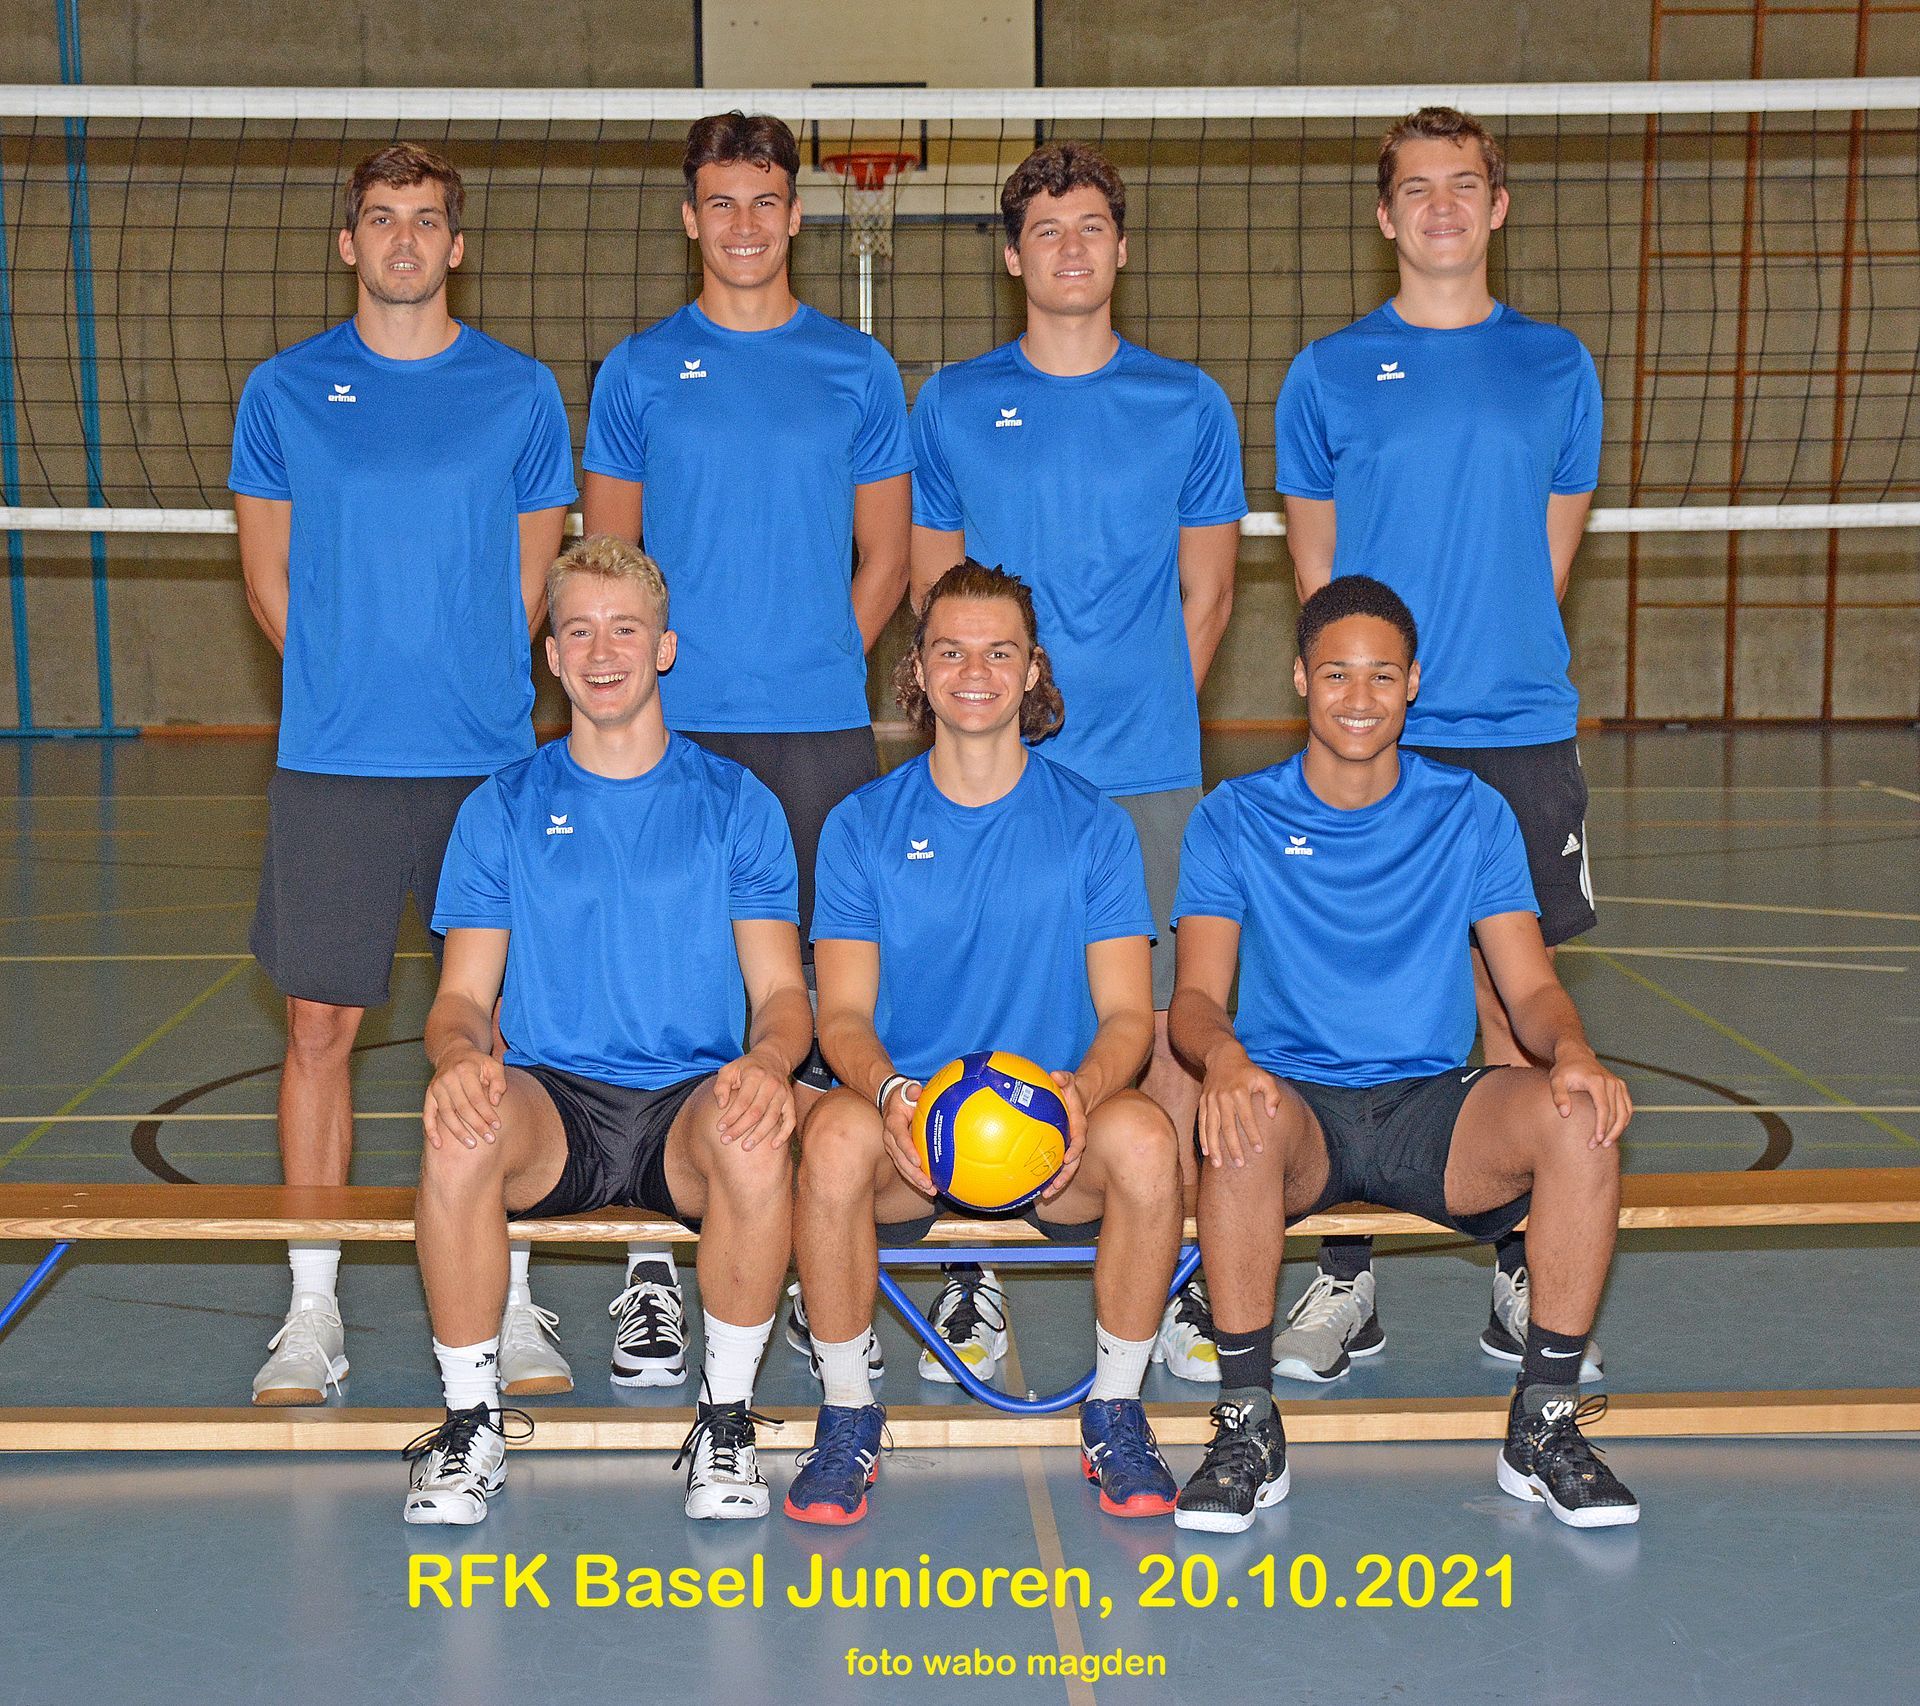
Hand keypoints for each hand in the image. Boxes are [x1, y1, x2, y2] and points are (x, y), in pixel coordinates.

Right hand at [424, 1045, 504, 1149]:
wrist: (453, 1053)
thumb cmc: (477, 1063)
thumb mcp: (493, 1065)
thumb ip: (498, 1082)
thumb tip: (495, 1102)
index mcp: (465, 1071)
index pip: (476, 1097)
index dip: (487, 1113)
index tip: (497, 1126)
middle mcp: (447, 1080)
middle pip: (462, 1108)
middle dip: (477, 1125)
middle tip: (490, 1139)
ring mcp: (436, 1088)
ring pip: (446, 1114)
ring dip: (458, 1132)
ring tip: (472, 1144)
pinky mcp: (429, 1096)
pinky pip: (427, 1116)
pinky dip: (431, 1131)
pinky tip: (438, 1145)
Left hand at [714, 1047, 797, 1150]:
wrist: (772, 1058)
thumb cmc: (746, 1067)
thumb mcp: (729, 1069)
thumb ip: (721, 1086)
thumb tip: (721, 1106)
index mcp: (755, 1076)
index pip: (742, 1101)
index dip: (731, 1116)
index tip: (720, 1128)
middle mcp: (771, 1085)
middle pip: (756, 1112)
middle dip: (740, 1128)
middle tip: (726, 1140)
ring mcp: (783, 1094)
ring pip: (772, 1118)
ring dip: (759, 1135)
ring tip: (745, 1147)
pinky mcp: (790, 1101)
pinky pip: (791, 1120)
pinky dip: (784, 1134)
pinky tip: (774, 1146)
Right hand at [880, 1079, 933, 1194]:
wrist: (890, 1102)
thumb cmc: (903, 1096)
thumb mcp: (906, 1089)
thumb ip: (912, 1089)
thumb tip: (916, 1089)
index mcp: (893, 1123)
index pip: (900, 1138)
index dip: (908, 1150)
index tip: (918, 1161)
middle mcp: (889, 1138)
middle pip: (900, 1159)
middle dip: (913, 1173)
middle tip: (927, 1184)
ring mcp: (892, 1147)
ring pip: (902, 1167)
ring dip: (915, 1180)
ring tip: (930, 1190)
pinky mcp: (897, 1153)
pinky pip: (905, 1167)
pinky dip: (915, 1178)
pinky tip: (929, 1186)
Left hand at [1041, 1071, 1089, 1199]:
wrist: (1079, 1097)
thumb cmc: (1070, 1089)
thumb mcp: (1069, 1080)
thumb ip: (1064, 1078)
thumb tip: (1056, 1074)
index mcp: (1079, 1126)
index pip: (1079, 1141)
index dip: (1074, 1151)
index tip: (1067, 1158)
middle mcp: (1075, 1141)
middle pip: (1073, 1163)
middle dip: (1065, 1177)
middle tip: (1054, 1188)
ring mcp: (1068, 1147)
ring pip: (1065, 1169)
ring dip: (1057, 1182)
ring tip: (1045, 1195)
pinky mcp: (1060, 1149)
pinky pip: (1055, 1164)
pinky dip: (1048, 1175)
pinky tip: (1035, 1185)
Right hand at [1197, 1046, 1281, 1168]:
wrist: (1222, 1056)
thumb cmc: (1248, 1071)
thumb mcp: (1265, 1078)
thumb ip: (1272, 1096)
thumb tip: (1272, 1114)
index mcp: (1239, 1092)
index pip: (1247, 1118)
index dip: (1253, 1135)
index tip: (1259, 1150)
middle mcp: (1223, 1097)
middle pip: (1227, 1126)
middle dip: (1233, 1147)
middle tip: (1240, 1164)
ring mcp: (1211, 1100)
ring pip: (1212, 1127)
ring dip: (1215, 1147)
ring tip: (1218, 1164)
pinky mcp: (1203, 1102)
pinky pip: (1202, 1122)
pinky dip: (1203, 1138)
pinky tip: (1207, 1152)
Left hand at [1550, 1047, 1632, 1147]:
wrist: (1576, 1054)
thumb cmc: (1564, 1070)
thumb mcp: (1556, 1080)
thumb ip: (1559, 1096)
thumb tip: (1564, 1114)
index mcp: (1597, 1081)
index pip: (1603, 1108)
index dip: (1601, 1126)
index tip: (1596, 1140)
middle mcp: (1611, 1082)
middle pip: (1616, 1113)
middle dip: (1607, 1132)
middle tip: (1597, 1146)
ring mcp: (1618, 1084)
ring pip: (1625, 1112)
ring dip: (1618, 1130)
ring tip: (1606, 1144)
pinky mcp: (1621, 1087)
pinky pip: (1627, 1108)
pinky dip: (1624, 1121)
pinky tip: (1614, 1133)